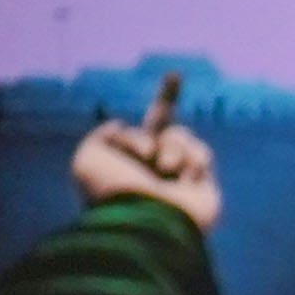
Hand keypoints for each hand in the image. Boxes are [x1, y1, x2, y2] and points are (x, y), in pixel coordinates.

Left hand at [72, 106, 220, 231]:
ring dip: (171, 147)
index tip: (176, 74)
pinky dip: (190, 161)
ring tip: (165, 169)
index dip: (161, 101)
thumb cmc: (115, 190)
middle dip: (160, 115)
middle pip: (163, 125)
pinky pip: (201, 154)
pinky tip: (183, 180)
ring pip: (181, 136)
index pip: (138, 128)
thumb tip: (120, 125)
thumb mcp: (89, 156)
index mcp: (126, 163)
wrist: (148, 220)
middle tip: (145, 155)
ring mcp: (180, 177)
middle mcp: (153, 168)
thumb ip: (101, 135)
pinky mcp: (204, 186)